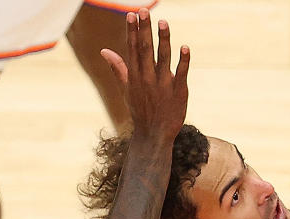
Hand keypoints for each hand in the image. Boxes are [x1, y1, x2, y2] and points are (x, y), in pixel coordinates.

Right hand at [100, 9, 188, 140]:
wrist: (154, 135)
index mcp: (135, 76)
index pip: (132, 49)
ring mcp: (163, 85)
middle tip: (144, 11)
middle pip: (146, 50)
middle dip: (144, 30)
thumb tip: (104, 51)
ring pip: (163, 59)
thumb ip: (118, 68)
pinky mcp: (179, 92)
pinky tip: (185, 47)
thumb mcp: (126, 89)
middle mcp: (147, 78)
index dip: (132, 31)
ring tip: (163, 22)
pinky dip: (184, 61)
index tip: (131, 15)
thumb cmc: (140, 110)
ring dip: (163, 40)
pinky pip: (182, 74)